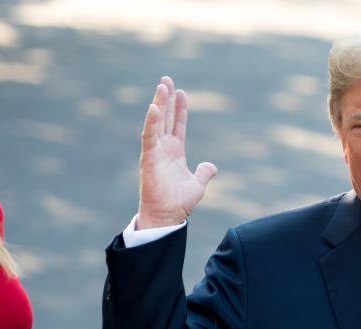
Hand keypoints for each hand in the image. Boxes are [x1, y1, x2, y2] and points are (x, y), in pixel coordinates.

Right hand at [137, 76, 216, 228]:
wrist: (167, 217)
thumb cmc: (179, 203)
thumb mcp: (197, 185)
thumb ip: (204, 173)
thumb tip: (212, 166)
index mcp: (175, 152)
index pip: (177, 124)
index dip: (180, 108)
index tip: (181, 92)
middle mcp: (163, 148)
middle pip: (165, 118)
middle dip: (166, 98)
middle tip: (166, 79)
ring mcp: (154, 152)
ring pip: (156, 122)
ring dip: (159, 103)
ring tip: (161, 85)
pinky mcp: (148, 158)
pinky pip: (148, 136)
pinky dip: (151, 121)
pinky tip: (153, 107)